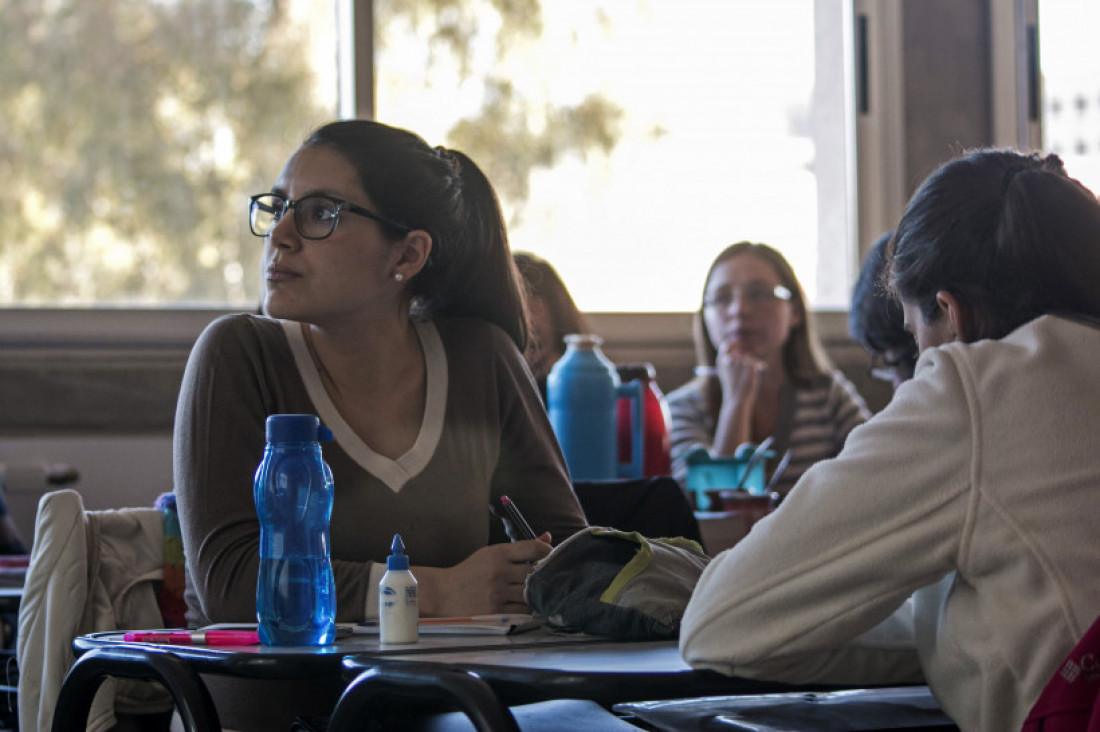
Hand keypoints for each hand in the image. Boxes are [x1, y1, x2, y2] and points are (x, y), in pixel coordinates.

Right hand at [416, 534, 552, 616]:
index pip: (533, 548)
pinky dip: (526, 608)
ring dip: (535, 593)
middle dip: (542, 575)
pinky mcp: (496, 612)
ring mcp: (497, 593)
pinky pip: (523, 611)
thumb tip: (548, 538)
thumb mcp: (491, 554)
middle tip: (543, 577)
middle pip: (535, 572)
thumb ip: (520, 548)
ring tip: (531, 592)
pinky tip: (522, 604)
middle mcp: (498, 572)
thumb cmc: (471, 573)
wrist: (444, 594)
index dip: (547, 552)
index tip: (548, 556)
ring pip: (531, 593)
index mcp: (497, 553)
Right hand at [715, 340, 764, 403]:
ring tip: (747, 379)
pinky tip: (752, 379)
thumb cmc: (732, 390)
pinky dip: (758, 369)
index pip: (726, 346)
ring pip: (750, 358)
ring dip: (752, 366)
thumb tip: (745, 355)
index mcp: (721, 361)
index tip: (739, 343)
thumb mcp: (728, 376)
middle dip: (747, 359)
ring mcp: (740, 361)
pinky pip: (757, 363)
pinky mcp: (750, 365)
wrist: (736, 400)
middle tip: (750, 365)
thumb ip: (733, 364)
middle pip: (741, 352)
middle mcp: (729, 358)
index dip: (732, 344)